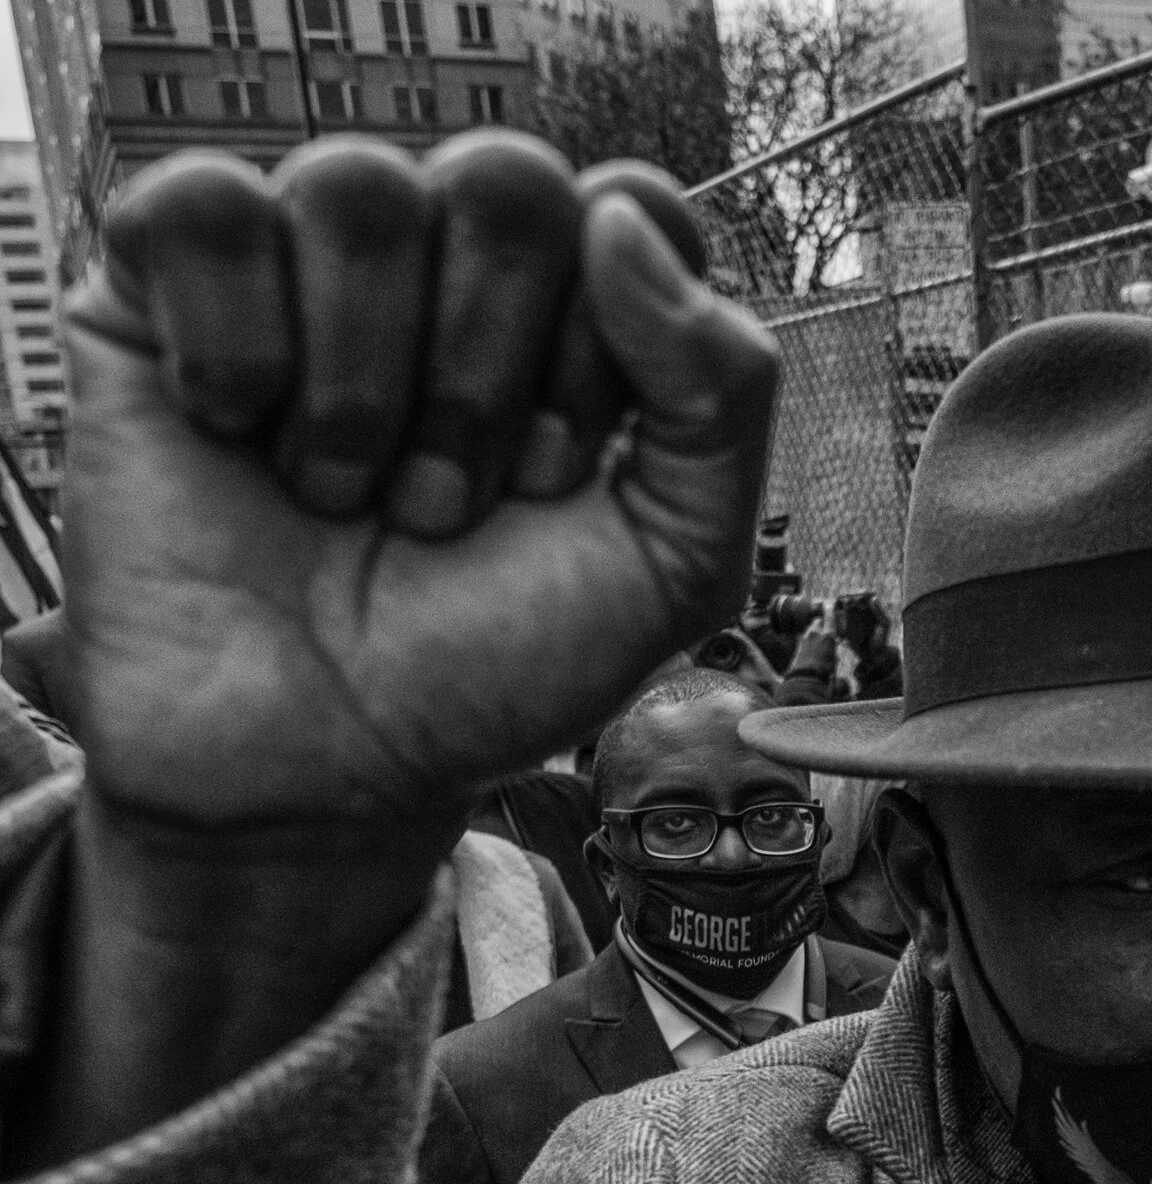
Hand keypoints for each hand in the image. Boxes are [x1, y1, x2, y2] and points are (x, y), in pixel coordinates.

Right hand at [20, 132, 776, 1168]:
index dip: (611, 352)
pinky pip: (206, 208)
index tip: (561, 476)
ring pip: (358, 187)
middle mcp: (447, 263)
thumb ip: (724, 390)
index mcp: (578, 307)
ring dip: (369, 388)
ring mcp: (307, 263)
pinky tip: (242, 438)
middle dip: (492, 376)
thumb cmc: (497, 661)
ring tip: (353, 496)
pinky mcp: (159, 284)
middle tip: (452, 504)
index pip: (636, 208)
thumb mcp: (678, 559)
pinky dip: (241, 355)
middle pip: (506, 183)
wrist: (330, 763)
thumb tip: (622, 218)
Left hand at [788, 614, 845, 678]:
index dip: (830, 609)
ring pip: (811, 628)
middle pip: (818, 621)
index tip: (830, 604)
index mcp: (828, 635)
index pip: (829, 616)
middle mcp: (816, 633)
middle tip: (826, 628)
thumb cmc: (823, 670)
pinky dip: (810, 638)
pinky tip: (812, 647)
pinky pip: (806, 636)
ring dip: (815, 631)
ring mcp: (805, 637)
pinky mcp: (798, 643)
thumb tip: (833, 645)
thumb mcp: (834, 659)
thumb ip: (833, 648)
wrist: (805, 676)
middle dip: (822, 622)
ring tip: (819, 641)